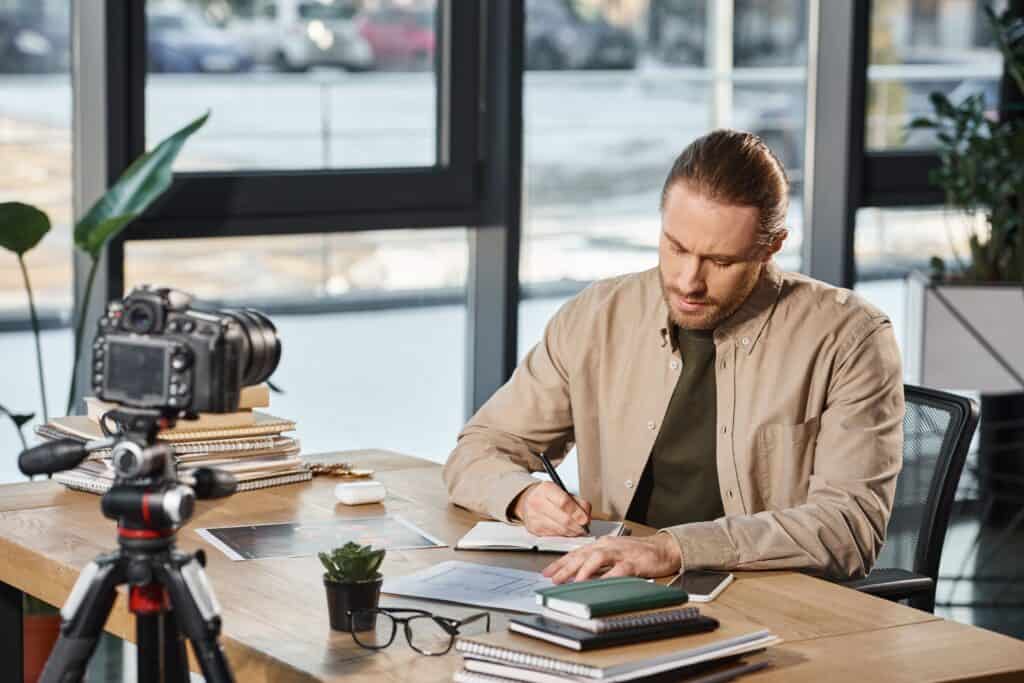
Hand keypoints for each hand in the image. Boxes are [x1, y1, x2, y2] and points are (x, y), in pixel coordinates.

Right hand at [511, 482, 591, 536]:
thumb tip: (586, 516)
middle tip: (584, 527)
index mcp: (546, 488)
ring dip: (572, 532)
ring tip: (577, 529)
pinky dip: (564, 534)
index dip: (577, 513)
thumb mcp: (563, 491)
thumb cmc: (548, 496)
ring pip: (560, 530)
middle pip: (563, 519)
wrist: (527, 501)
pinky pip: (554, 535)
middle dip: (577, 526)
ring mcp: (533, 517)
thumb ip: (578, 502)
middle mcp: (537, 502)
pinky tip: (566, 530)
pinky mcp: (533, 529)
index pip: (564, 502)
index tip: (585, 519)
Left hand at [542, 534, 682, 583]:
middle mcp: (608, 546)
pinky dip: (608, 577)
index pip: (577, 553)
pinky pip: (618, 570)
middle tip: (553, 578)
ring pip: (597, 558)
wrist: (664, 548)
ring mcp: (621, 553)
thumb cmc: (638, 553)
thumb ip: (597, 564)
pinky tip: (600, 585)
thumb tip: (577, 576)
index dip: (561, 562)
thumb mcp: (613, 555)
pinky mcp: (634, 562)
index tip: (547, 572)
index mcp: (602, 545)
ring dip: (584, 570)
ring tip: (573, 581)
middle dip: (566, 567)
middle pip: (583, 555)